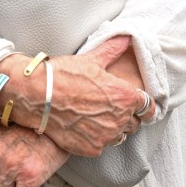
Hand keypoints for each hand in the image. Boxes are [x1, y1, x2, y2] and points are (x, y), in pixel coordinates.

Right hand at [0, 36, 154, 156]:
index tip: (137, 104)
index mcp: (125, 96)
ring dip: (113, 129)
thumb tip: (127, 38)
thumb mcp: (91, 59)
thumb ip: (113, 50)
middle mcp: (120, 119)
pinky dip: (96, 138)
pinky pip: (102, 146)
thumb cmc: (64, 76)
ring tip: (95, 117)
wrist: (37, 96)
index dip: (143, 105)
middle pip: (134, 123)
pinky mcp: (92, 149)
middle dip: (126, 116)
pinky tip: (83, 126)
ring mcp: (106, 136)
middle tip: (108, 107)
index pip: (148, 107)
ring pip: (119, 136)